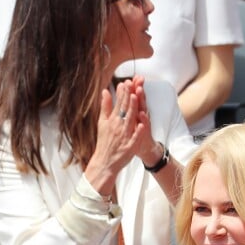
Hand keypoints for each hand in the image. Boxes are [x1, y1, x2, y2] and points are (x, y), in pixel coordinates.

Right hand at [84, 80, 146, 195]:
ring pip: (130, 120)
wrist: (104, 163)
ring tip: (135, 97)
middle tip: (131, 83)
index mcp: (112, 120)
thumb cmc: (104, 143)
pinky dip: (137, 131)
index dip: (122, 93)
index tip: (125, 82)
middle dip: (128, 96)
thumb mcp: (102, 123)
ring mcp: (124, 137)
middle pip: (124, 109)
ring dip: (132, 109)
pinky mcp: (129, 147)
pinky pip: (134, 138)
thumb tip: (105, 91)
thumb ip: (105, 107)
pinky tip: (141, 124)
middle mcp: (118, 127)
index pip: (118, 104)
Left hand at [130, 75, 165, 167]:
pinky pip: (144, 125)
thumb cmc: (133, 133)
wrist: (143, 149)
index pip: (132, 96)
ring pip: (142, 109)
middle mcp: (140, 114)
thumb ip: (122, 103)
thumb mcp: (126, 118)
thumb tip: (119, 89)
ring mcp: (143, 123)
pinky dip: (143, 120)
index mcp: (134, 110)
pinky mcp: (144, 132)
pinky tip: (142, 114)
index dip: (131, 87)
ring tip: (138, 91)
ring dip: (141, 100)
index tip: (129, 77)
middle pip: (139, 99)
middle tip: (137, 79)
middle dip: (138, 89)